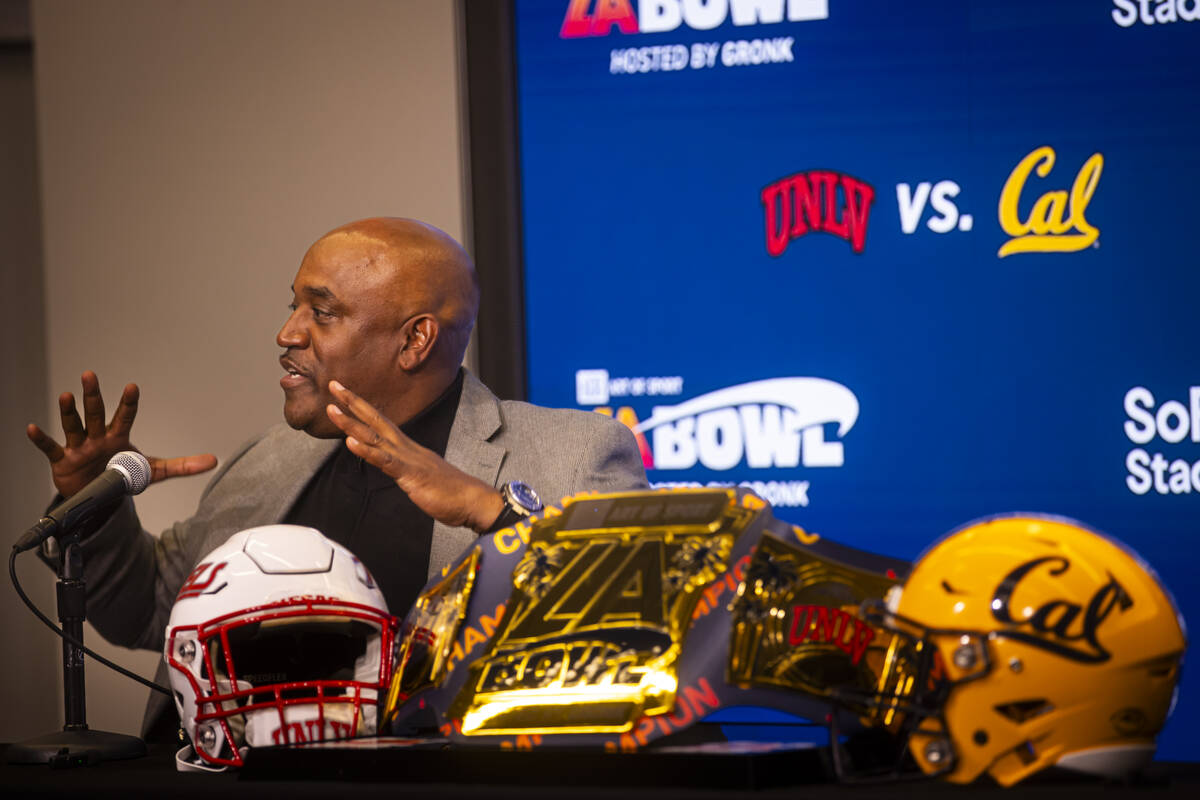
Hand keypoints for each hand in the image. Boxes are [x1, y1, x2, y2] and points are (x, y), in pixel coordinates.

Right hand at [26, 370, 217, 498]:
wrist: (99, 496)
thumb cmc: (123, 475)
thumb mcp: (153, 471)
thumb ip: (182, 465)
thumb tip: (213, 460)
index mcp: (118, 436)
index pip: (125, 416)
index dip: (129, 403)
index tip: (133, 387)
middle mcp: (97, 437)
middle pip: (96, 413)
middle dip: (93, 396)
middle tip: (89, 375)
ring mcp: (79, 447)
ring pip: (74, 426)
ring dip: (69, 412)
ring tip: (66, 395)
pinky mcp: (63, 461)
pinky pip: (51, 448)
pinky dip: (42, 439)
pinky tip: (33, 428)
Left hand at [325, 380, 504, 532]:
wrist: (473, 501)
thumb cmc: (450, 492)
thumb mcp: (422, 476)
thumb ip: (405, 468)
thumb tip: (394, 465)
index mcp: (407, 448)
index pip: (380, 423)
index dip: (361, 408)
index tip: (344, 394)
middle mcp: (406, 448)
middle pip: (375, 420)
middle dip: (353, 402)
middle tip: (333, 384)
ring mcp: (408, 459)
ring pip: (375, 437)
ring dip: (351, 423)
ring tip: (332, 410)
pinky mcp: (411, 475)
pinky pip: (385, 461)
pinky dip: (367, 451)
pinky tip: (350, 443)